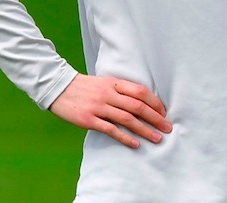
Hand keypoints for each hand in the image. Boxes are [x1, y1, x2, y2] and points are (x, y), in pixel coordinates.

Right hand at [49, 74, 171, 148]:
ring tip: (157, 138)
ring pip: (127, 119)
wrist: (59, 88)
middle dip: (155, 118)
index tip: (164, 113)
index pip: (140, 92)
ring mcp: (99, 107)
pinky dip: (125, 138)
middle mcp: (109, 94)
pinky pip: (111, 130)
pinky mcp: (89, 120)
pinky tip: (136, 144)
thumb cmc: (85, 87)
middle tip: (167, 128)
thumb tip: (142, 102)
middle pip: (138, 106)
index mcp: (114, 83)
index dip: (155, 103)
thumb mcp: (105, 82)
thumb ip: (121, 90)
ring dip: (144, 130)